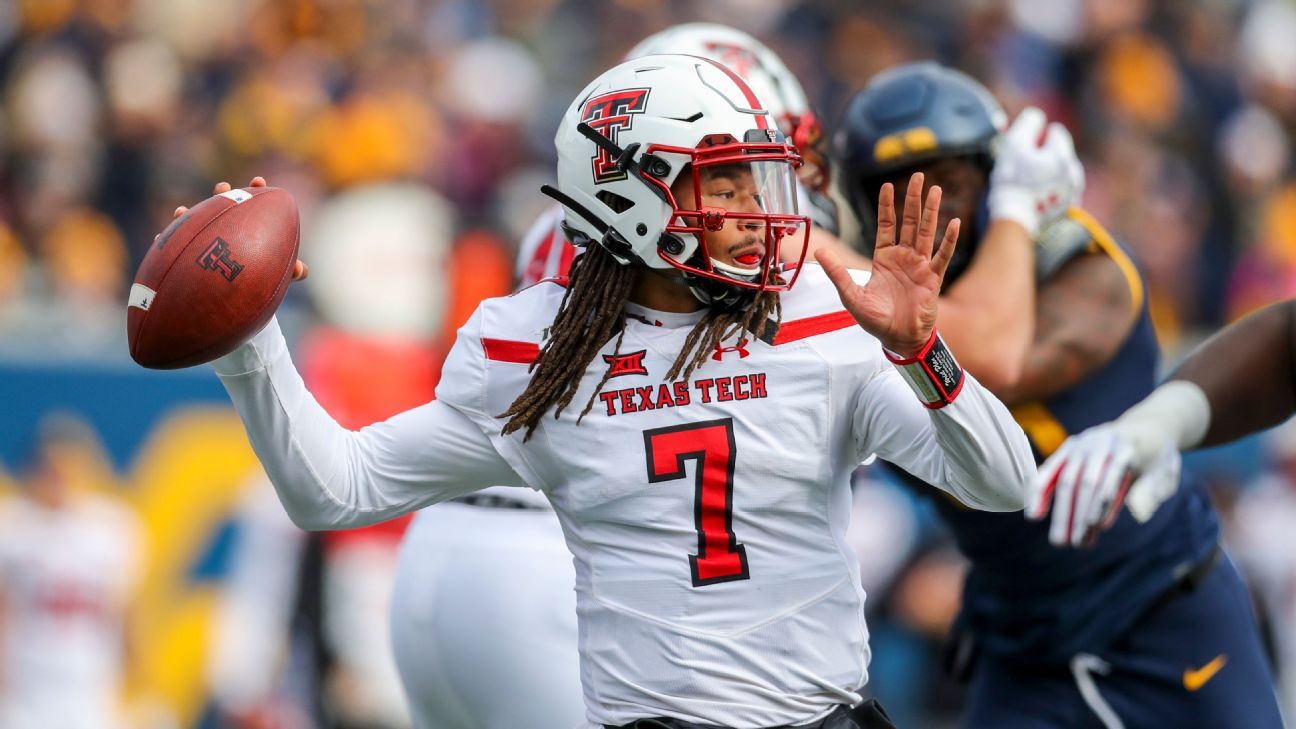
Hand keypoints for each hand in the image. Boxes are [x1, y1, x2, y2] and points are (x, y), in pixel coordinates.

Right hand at [161, 176, 308, 280]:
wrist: (237, 305)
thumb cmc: (258, 285)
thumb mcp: (275, 278)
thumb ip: (290, 273)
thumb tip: (302, 270)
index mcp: (248, 230)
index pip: (252, 205)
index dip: (255, 191)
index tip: (259, 181)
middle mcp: (225, 231)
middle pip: (222, 207)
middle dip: (222, 196)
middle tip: (224, 188)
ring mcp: (204, 242)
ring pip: (193, 224)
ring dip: (186, 216)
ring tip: (180, 211)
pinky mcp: (187, 256)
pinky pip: (173, 248)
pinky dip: (166, 242)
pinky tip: (159, 238)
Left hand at [817, 172, 958, 355]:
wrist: (898, 340)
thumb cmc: (876, 320)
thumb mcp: (851, 295)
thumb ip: (837, 273)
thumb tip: (819, 251)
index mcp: (884, 259)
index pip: (886, 225)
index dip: (887, 206)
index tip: (888, 185)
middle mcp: (903, 258)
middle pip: (909, 222)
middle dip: (913, 199)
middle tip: (918, 176)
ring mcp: (920, 266)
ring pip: (926, 233)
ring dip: (931, 211)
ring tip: (936, 190)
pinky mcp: (933, 278)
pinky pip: (942, 255)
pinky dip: (948, 239)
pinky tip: (953, 222)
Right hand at [988, 107, 1084, 236]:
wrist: (1015, 220)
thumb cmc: (1012, 181)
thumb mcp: (1014, 145)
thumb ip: (1028, 124)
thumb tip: (1037, 116)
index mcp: (1063, 154)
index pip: (1056, 132)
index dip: (1037, 138)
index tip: (1023, 151)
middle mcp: (1074, 171)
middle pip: (1059, 152)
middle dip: (1043, 156)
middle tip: (1022, 169)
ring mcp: (1074, 191)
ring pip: (1061, 171)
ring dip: (1047, 172)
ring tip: (1027, 185)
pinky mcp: (1069, 206)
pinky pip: (1061, 189)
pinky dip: (1050, 189)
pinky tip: (1034, 196)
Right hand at [1025, 423, 1180, 546]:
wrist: (1145, 429)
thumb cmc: (1156, 460)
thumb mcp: (1165, 474)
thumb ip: (1151, 493)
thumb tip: (1138, 516)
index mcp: (1127, 446)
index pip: (1111, 475)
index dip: (1101, 501)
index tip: (1095, 526)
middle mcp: (1099, 442)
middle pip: (1084, 481)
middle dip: (1077, 515)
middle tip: (1075, 545)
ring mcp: (1081, 444)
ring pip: (1066, 480)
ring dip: (1062, 513)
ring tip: (1060, 541)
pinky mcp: (1067, 450)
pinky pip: (1049, 471)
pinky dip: (1039, 492)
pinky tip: (1033, 515)